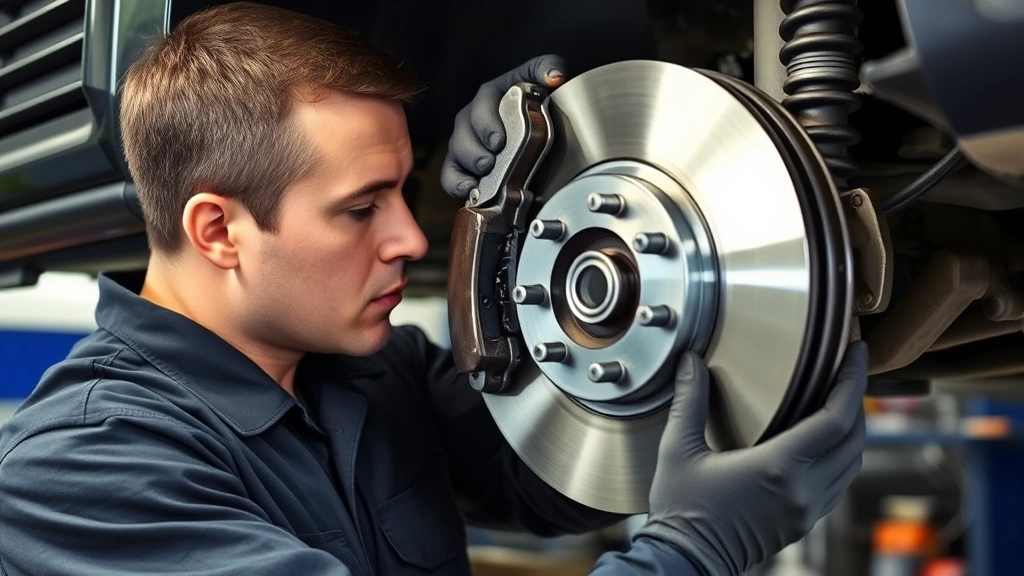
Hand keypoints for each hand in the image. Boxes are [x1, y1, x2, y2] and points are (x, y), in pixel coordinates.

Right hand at [441, 55, 567, 200]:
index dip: (487, 123)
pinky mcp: (460, 164)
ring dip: (470, 165)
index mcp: (489, 95)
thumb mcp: (536, 78)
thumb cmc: (528, 101)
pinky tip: (471, 191)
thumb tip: (555, 76)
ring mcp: (464, 141)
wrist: (528, 123)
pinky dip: (458, 185)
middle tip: (490, 160)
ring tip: (485, 173)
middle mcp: (472, 117)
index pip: (483, 103)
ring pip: (457, 153)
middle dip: (476, 149)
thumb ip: (546, 68)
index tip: (498, 140)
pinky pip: (450, 175)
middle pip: (464, 132)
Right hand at [637, 341, 868, 575]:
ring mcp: (808, 510)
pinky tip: (824, 438)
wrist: (687, 560)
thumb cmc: (681, 508)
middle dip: (857, 398)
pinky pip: (839, 483)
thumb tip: (691, 360)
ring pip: (852, 463)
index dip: (852, 381)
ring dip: (852, 428)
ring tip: (841, 397)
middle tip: (850, 366)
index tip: (855, 352)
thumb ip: (689, 401)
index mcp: (777, 468)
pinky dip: (841, 455)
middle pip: (854, 438)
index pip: (836, 419)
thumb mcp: (678, 449)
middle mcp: (803, 491)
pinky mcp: (805, 523)